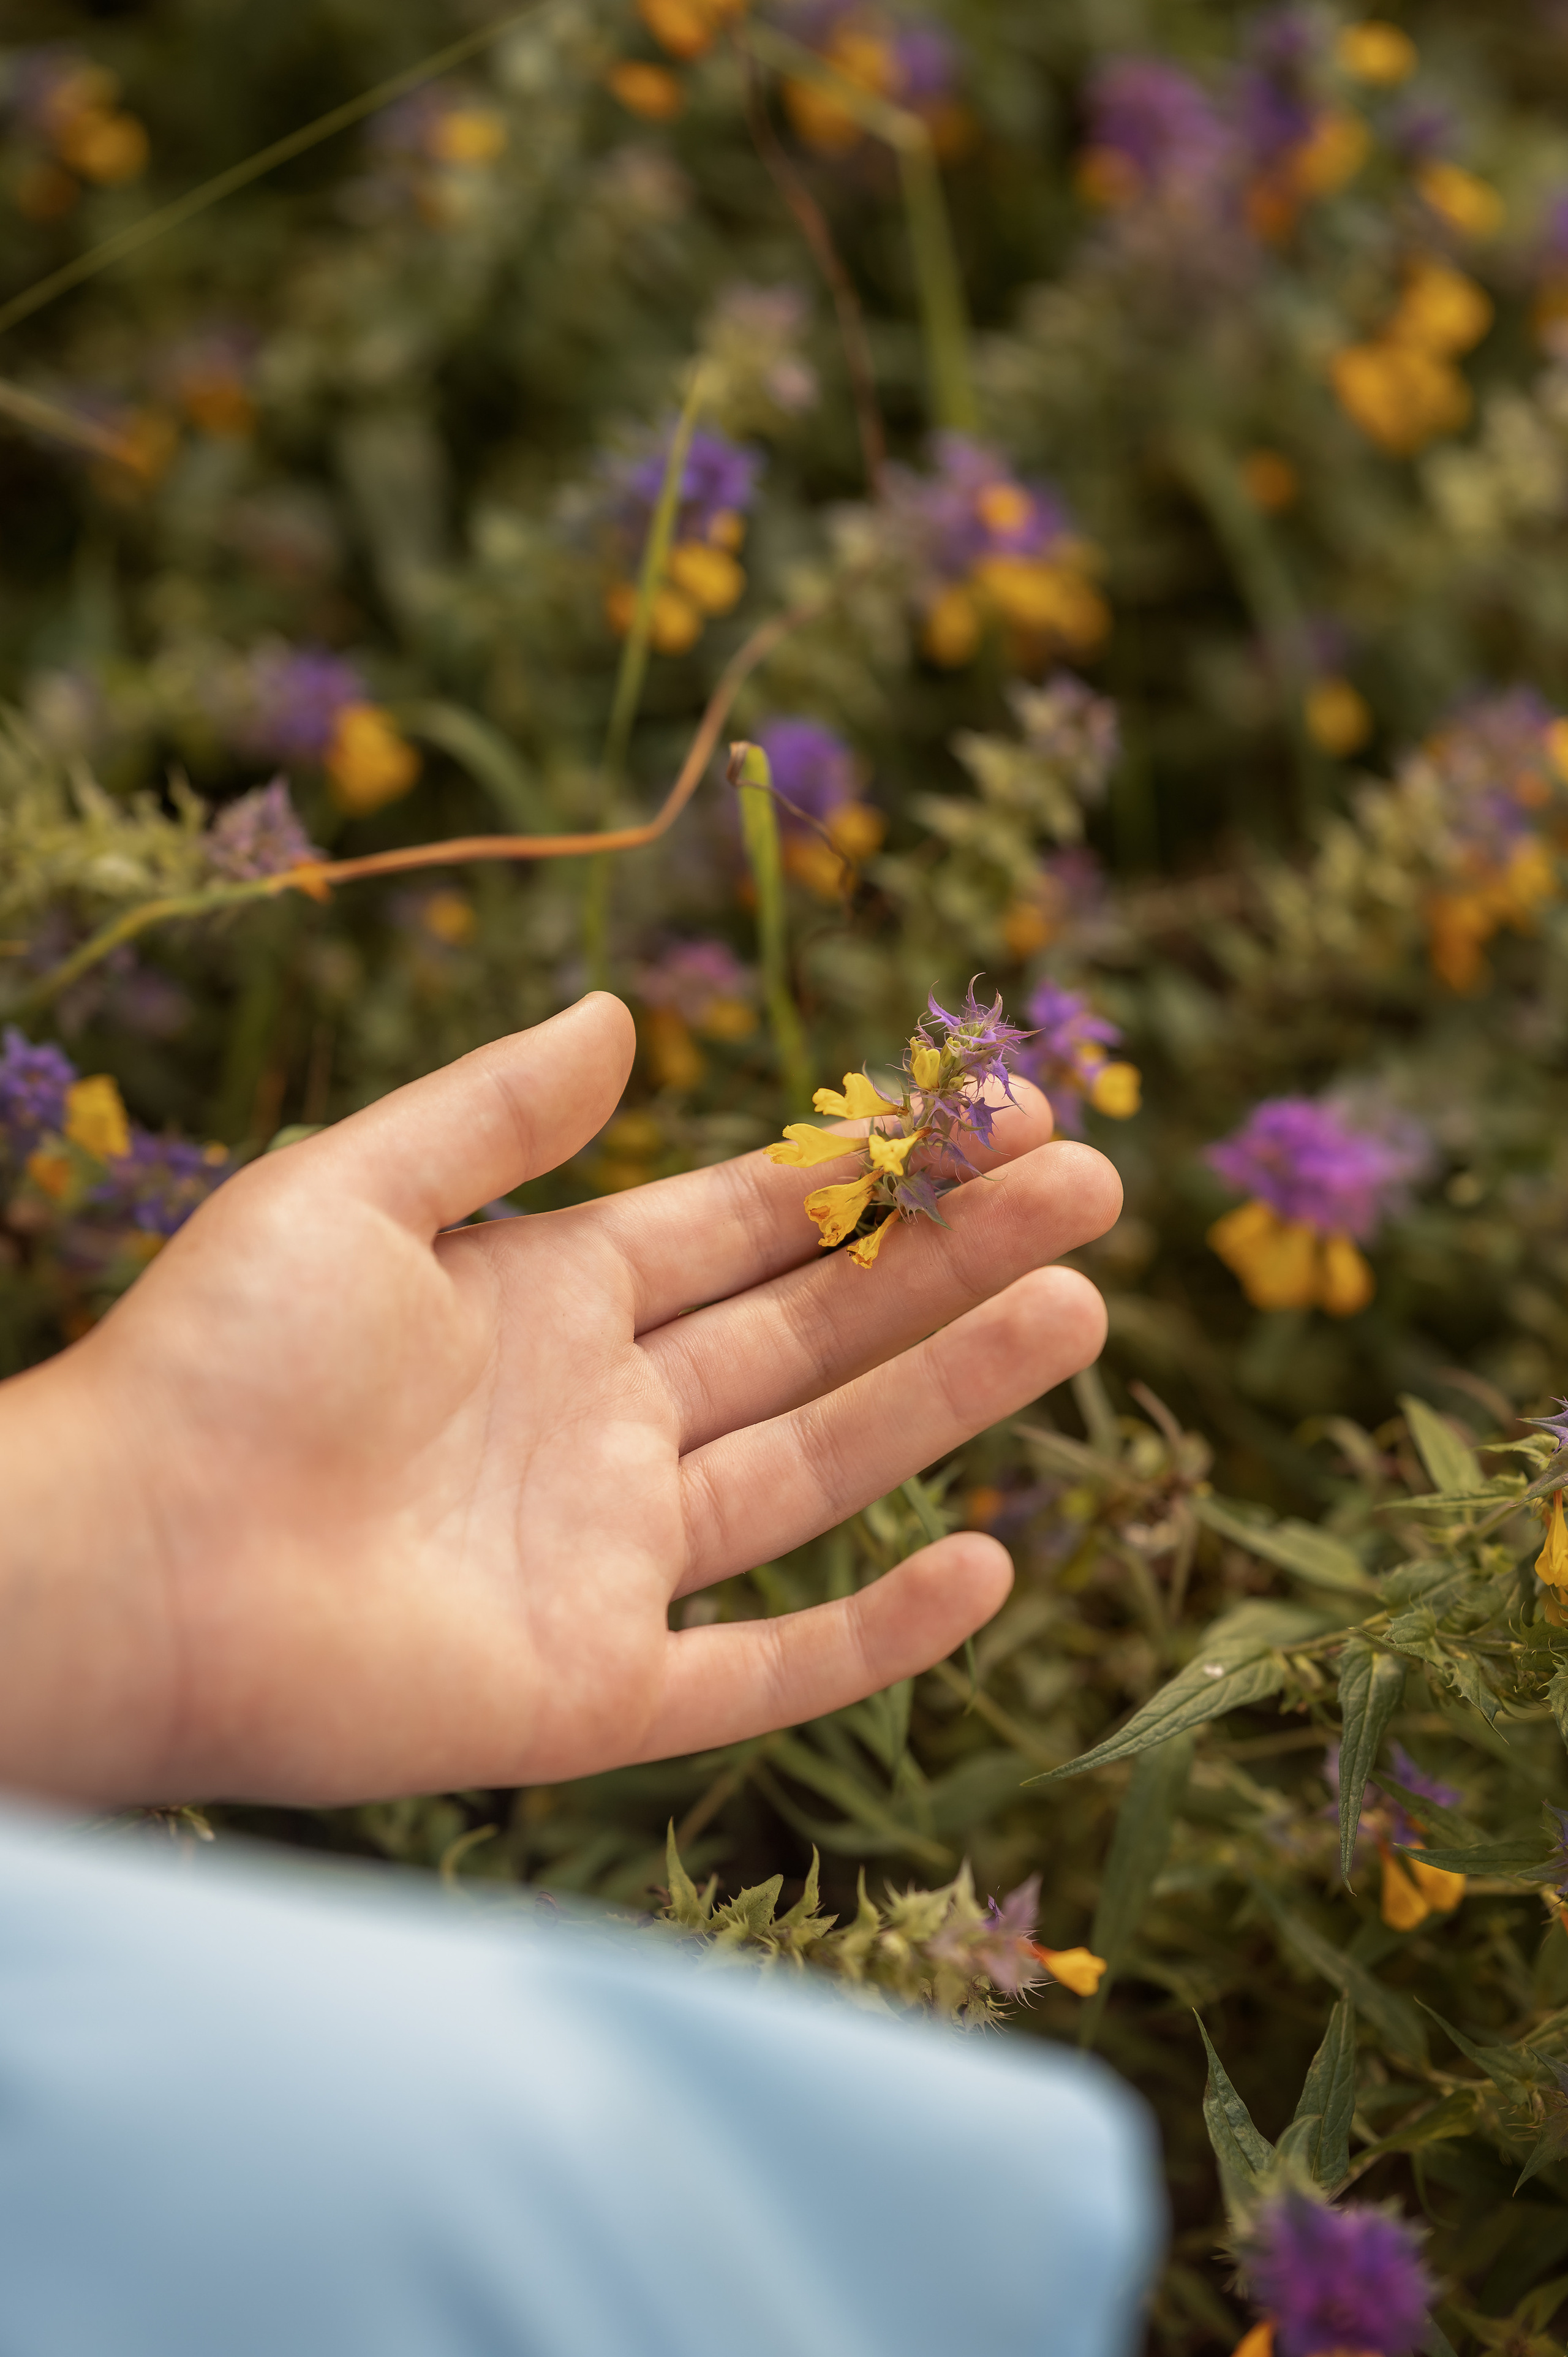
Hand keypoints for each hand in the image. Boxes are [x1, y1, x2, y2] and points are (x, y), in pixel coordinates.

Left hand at [0, 994, 1119, 1804]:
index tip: (998, 1113)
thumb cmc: (217, 1361)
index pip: (753, 1225)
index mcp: (552, 1298)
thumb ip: (494, 1111)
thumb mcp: (355, 1188)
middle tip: (1093, 1190)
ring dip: (951, 1394)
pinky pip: (769, 1667)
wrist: (126, 1562)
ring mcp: (613, 1559)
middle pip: (816, 1331)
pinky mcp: (600, 1690)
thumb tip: (622, 1018)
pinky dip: (880, 1632)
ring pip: (822, 1471)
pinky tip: (989, 1560)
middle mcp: (605, 1422)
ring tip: (1082, 1314)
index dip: (874, 1171)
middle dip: (952, 1261)